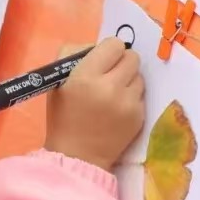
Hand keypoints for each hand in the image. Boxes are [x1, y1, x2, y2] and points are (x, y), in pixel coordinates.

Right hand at [44, 37, 144, 171]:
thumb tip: (97, 47)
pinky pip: (141, 94)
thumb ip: (74, 55)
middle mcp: (110, 87)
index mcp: (86, 75)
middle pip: (132, 57)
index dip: (108, 50)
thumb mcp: (58, 81)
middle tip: (111, 73)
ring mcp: (128, 103)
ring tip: (114, 92)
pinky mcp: (140, 116)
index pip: (114, 45)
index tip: (102, 60)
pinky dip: (131, 97)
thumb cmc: (63, 116)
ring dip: (128, 79)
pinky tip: (118, 108)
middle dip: (121, 62)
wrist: (77, 155)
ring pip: (140, 75)